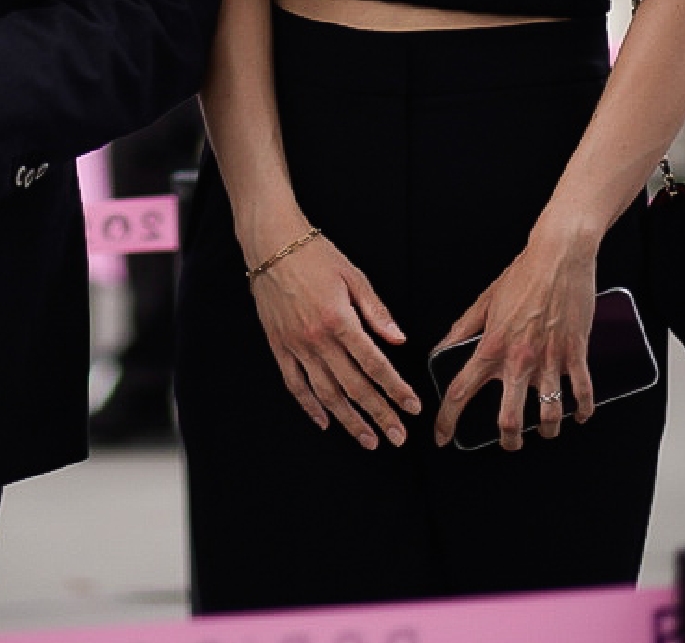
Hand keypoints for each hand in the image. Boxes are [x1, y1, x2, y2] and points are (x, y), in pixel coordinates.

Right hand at [244, 230, 415, 448]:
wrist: (271, 244)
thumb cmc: (314, 255)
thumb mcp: (354, 276)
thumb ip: (377, 311)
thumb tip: (399, 340)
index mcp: (340, 320)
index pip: (375, 364)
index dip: (396, 389)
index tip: (412, 407)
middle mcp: (317, 339)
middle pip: (354, 386)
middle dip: (379, 414)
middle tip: (397, 437)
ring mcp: (296, 346)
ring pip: (325, 393)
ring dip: (349, 421)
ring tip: (368, 440)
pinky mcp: (278, 347)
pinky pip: (294, 384)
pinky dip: (310, 407)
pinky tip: (325, 421)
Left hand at [429, 236, 601, 450]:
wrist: (559, 255)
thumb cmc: (523, 274)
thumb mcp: (484, 301)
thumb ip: (462, 330)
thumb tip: (442, 350)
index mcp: (491, 346)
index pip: (460, 392)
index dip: (447, 421)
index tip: (443, 436)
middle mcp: (519, 358)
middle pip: (509, 419)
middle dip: (508, 440)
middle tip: (509, 441)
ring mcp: (550, 359)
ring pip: (550, 414)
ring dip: (548, 429)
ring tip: (546, 429)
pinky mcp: (576, 353)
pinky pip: (582, 393)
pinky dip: (582, 410)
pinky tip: (579, 414)